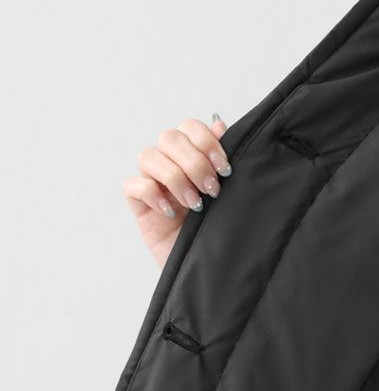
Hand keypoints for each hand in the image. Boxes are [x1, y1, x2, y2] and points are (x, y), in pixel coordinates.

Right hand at [122, 113, 229, 268]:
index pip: (190, 128)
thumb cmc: (221, 229)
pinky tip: (172, 211)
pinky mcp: (140, 205)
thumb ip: (223, 160)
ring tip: (195, 204)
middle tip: (212, 188)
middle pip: (169, 138)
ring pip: (149, 156)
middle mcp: (173, 165)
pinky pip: (133, 185)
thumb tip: (221, 124)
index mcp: (195, 156)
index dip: (207, 141)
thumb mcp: (232, 194)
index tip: (225, 168)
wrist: (213, 266)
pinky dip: (153, 194)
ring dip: (175, 178)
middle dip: (194, 161)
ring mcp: (154, 183)